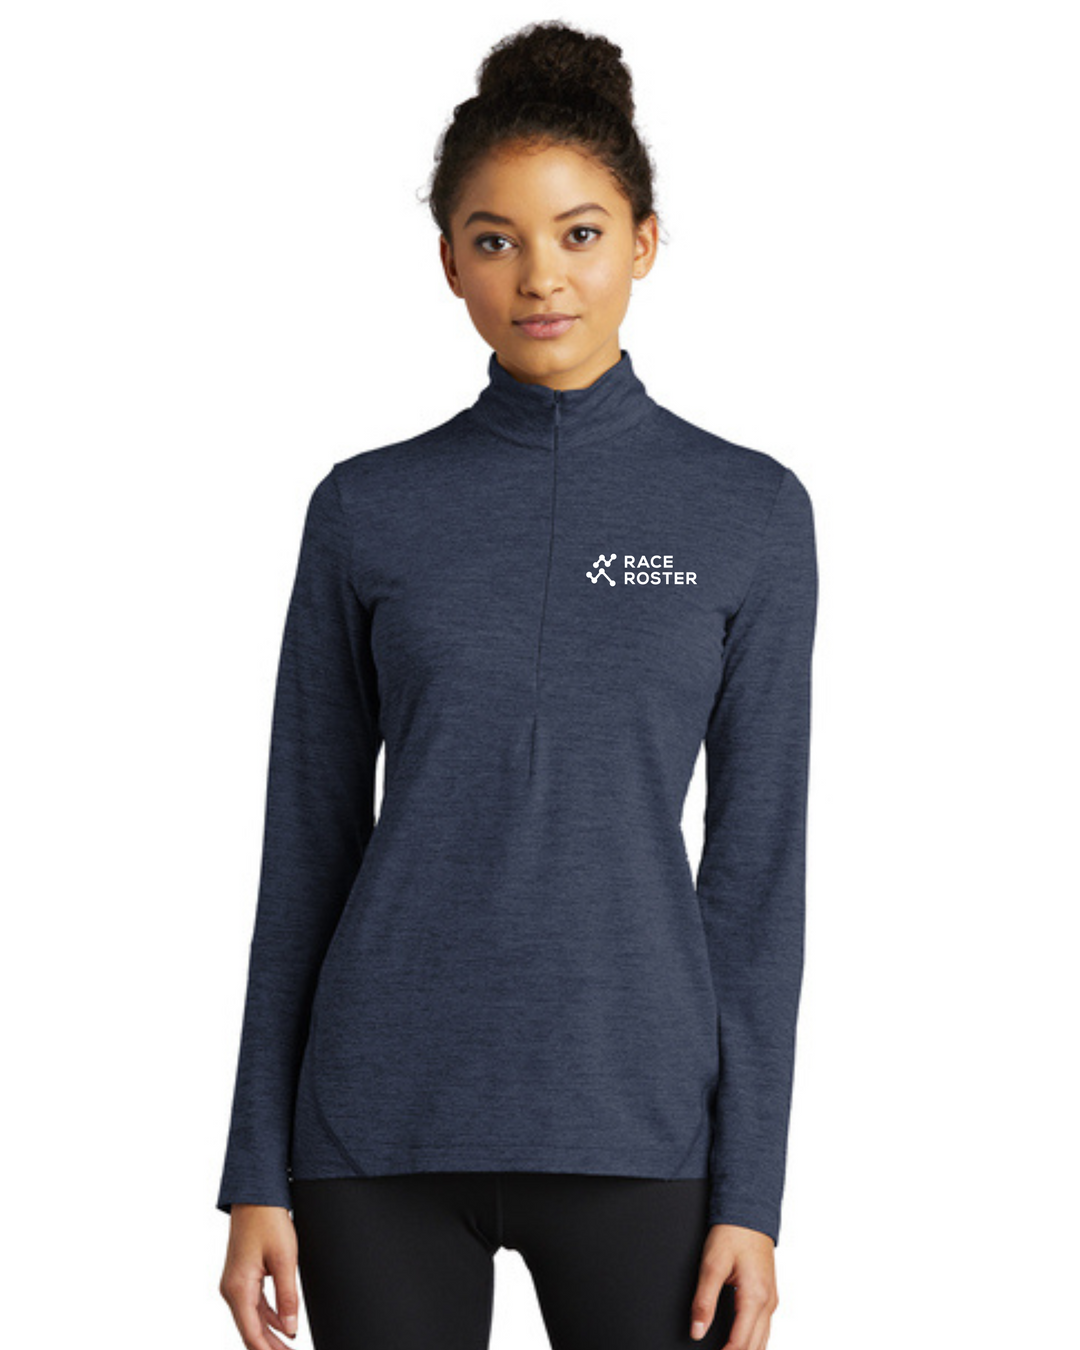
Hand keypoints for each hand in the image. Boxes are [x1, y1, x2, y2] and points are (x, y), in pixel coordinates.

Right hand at [219, 1205, 300, 1348]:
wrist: (256, 1196)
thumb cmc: (268, 1221)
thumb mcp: (284, 1259)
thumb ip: (287, 1297)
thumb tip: (290, 1329)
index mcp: (238, 1288)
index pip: (252, 1334)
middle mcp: (232, 1289)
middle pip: (251, 1330)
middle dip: (270, 1347)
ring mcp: (235, 1283)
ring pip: (253, 1319)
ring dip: (270, 1334)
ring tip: (288, 1348)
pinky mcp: (242, 1277)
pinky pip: (254, 1305)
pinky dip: (268, 1317)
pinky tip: (281, 1326)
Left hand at [690, 1223, 777, 1348]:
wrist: (749, 1210)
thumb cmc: (733, 1232)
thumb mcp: (711, 1265)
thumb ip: (704, 1301)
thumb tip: (697, 1330)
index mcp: (754, 1297)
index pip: (741, 1343)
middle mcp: (768, 1302)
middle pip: (755, 1347)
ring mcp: (771, 1299)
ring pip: (763, 1340)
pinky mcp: (769, 1294)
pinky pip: (765, 1328)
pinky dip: (755, 1342)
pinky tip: (744, 1344)